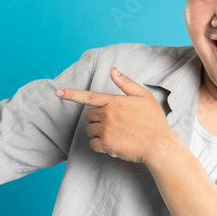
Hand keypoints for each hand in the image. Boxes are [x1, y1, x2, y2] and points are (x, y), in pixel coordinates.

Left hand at [56, 67, 176, 164]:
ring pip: (90, 130)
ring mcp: (105, 130)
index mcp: (114, 101)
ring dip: (98, 132)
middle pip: (89, 115)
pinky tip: (114, 144)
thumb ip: (126, 83)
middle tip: (115, 123)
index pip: (88, 96)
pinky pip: (93, 144)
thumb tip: (112, 70)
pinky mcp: (106, 145)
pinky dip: (100, 145)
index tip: (57, 92)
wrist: (159, 145)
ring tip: (117, 134)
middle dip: (97, 118)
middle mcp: (107, 114)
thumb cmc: (153, 121)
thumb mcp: (144, 96)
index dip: (71, 94)